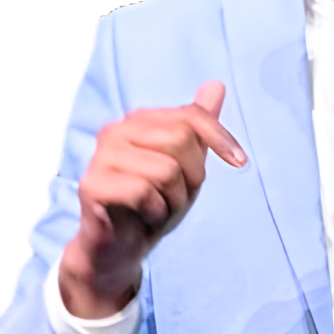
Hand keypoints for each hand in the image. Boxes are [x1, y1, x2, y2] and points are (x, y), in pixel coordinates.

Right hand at [59, 81, 245, 317]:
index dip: (220, 138)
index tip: (240, 162)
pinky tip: (143, 217)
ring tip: (157, 208)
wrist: (121, 248)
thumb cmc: (154, 205)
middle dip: (191, 177)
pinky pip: (145, 192)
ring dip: (173, 200)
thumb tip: (216, 85)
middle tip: (174, 196)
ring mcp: (101, 156)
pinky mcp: (93, 184)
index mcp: (138, 121)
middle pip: (181, 141)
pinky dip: (155, 212)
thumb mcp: (187, 165)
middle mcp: (116, 131)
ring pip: (167, 170)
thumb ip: (198, 127)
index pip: (191, 116)